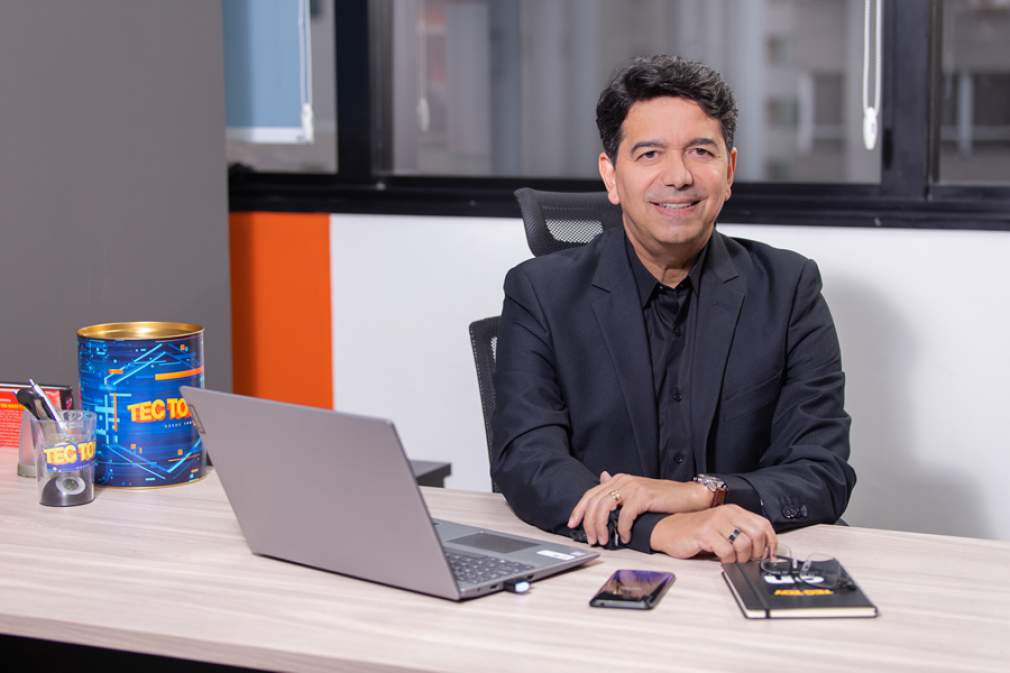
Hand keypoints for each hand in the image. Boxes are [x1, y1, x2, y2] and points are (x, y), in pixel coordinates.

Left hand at [567, 471, 710, 545]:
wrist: (688, 496)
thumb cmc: (663, 498)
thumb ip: (619, 490)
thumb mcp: (637, 492)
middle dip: (589, 523)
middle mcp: (622, 481)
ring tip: (604, 540)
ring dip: (601, 527)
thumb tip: (601, 478)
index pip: (590, 494)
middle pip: (594, 502)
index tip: (572, 525)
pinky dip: (622, 529)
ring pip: (604, 508)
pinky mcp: (643, 496)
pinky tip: (624, 538)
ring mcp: (632, 487)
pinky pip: (625, 516)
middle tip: (591, 540)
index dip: (579, 510)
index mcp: (618, 480)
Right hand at [648, 506, 776, 562]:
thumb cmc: (696, 532)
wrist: (668, 530)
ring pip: (744, 544)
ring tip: (734, 561)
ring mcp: (716, 522)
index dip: (771, 542)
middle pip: (757, 534)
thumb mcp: (722, 528)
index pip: (763, 524)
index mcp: (734, 511)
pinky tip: (722, 560)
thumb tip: (763, 552)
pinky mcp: (705, 533)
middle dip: (757, 553)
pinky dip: (728, 560)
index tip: (769, 556)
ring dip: (742, 558)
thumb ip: (740, 534)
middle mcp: (727, 513)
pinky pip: (727, 551)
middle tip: (750, 561)